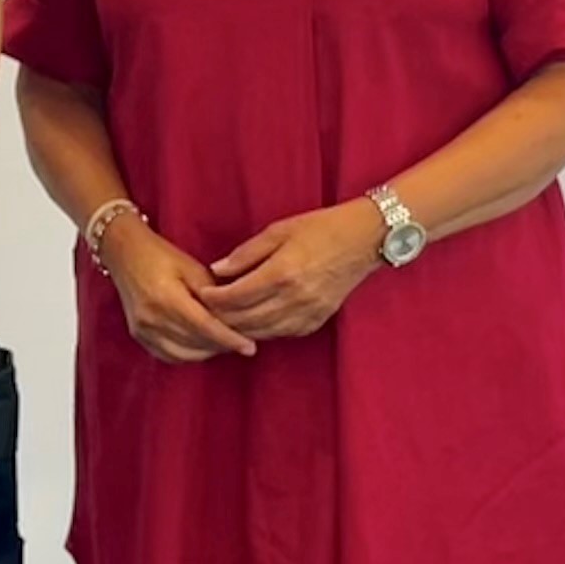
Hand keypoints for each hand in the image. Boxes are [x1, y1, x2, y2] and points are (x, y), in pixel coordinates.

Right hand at [101, 213, 260, 363]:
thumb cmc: (160, 255)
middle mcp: (152, 319)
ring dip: (207, 352)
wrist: (124, 253)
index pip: (205, 327)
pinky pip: (168, 356)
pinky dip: (188, 355)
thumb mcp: (192, 268)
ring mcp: (142, 329)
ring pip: (184, 355)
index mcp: (166, 298)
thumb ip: (213, 296)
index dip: (230, 340)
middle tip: (243, 341)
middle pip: (196, 344)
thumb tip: (234, 320)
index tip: (250, 347)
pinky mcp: (137, 335)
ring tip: (224, 343)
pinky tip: (201, 346)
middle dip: (222, 346)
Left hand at [206, 201, 383, 341]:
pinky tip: (250, 322)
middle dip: (219, 317)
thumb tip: (216, 270)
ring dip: (238, 329)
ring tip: (220, 320)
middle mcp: (295, 298)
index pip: (235, 297)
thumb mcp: (278, 231)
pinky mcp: (317, 321)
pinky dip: (261, 331)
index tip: (199, 294)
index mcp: (282, 273)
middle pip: (244, 319)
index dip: (212, 299)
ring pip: (261, 332)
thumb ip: (244, 253)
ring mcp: (308, 313)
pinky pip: (281, 333)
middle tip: (203, 311)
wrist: (365, 240)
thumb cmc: (320, 229)